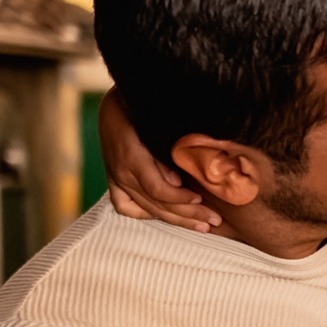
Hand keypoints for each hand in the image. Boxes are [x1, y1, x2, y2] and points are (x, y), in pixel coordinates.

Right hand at [98, 90, 218, 231]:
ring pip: (145, 209)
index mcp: (131, 157)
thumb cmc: (142, 107)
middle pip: (156, 204)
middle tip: (214, 220)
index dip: (181, 199)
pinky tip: (165, 215)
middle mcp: (120, 172)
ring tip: (200, 225)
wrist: (115, 102)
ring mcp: (115, 178)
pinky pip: (125, 206)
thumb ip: (165, 153)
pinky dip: (145, 213)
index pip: (158, 190)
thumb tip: (176, 182)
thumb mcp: (156, 123)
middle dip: (188, 215)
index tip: (202, 200)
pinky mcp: (113, 180)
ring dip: (175, 219)